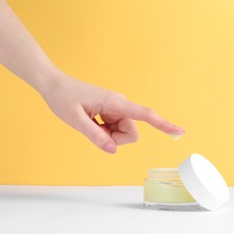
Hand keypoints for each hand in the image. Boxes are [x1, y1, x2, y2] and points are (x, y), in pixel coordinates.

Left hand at [40, 72, 184, 153]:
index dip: (163, 124)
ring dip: (107, 135)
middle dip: (115, 138)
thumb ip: (95, 136)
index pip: (145, 115)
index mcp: (115, 103)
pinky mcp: (111, 111)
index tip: (179, 131)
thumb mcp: (75, 120)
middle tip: (93, 130)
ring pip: (123, 132)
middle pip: (131, 133)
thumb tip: (113, 150)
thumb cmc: (63, 98)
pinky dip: (104, 131)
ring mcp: (116, 108)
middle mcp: (120, 104)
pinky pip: (115, 129)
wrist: (54, 84)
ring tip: (90, 123)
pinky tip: (91, 121)